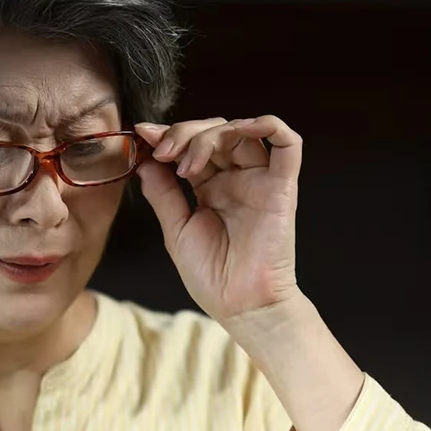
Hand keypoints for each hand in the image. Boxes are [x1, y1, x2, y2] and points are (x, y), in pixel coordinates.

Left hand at [134, 116, 303, 325]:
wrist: (240, 305)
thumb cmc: (212, 275)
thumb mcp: (176, 229)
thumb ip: (162, 193)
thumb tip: (144, 161)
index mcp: (211, 187)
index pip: (193, 145)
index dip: (169, 134)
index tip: (142, 133)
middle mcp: (236, 179)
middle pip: (216, 132)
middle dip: (184, 133)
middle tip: (163, 152)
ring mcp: (259, 180)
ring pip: (242, 131)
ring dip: (210, 134)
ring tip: (187, 163)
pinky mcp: (282, 187)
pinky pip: (288, 144)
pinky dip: (269, 125)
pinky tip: (243, 127)